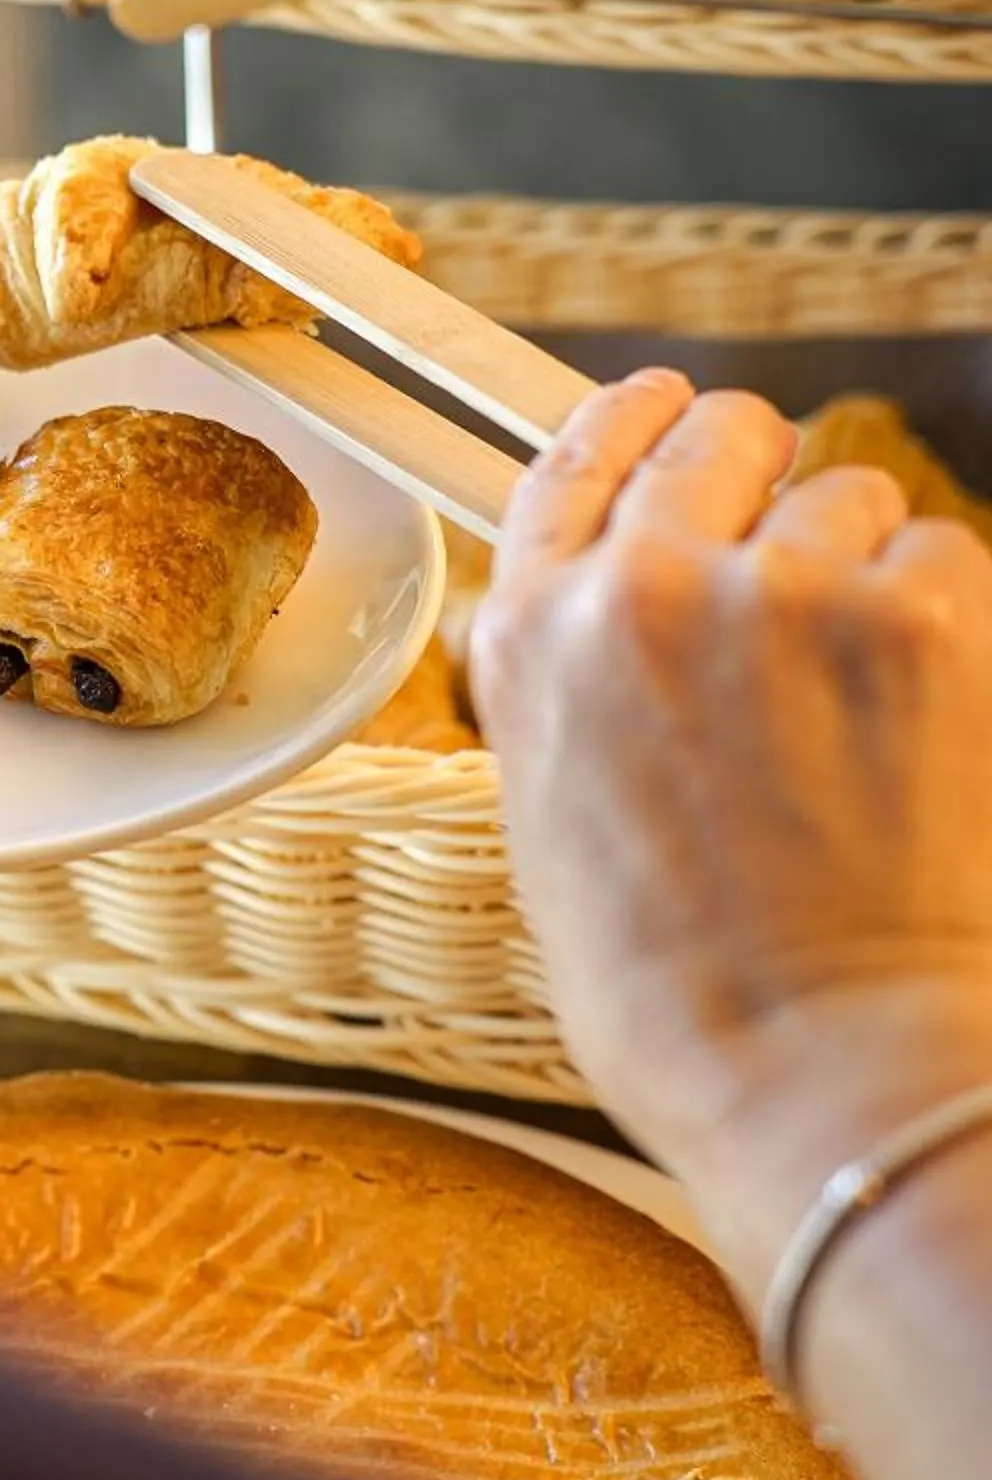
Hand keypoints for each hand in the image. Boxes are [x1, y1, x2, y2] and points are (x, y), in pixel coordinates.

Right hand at [475, 372, 991, 1290]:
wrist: (821, 1071)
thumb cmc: (684, 995)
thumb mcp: (552, 824)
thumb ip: (568, 693)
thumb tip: (600, 629)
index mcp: (535, 642)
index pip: (574, 459)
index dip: (633, 422)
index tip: (669, 408)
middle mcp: (642, 591)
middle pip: (717, 435)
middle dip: (762, 470)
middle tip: (796, 543)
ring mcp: (780, 594)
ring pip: (846, 493)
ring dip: (862, 560)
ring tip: (866, 686)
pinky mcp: (912, 619)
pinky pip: (942, 552)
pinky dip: (945, 616)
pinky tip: (929, 713)